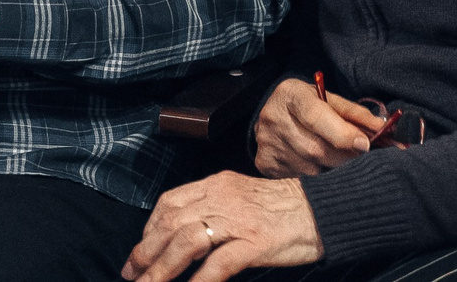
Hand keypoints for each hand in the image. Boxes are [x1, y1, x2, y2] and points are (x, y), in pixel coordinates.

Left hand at [124, 173, 321, 281]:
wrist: (324, 210)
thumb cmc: (284, 209)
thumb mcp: (242, 197)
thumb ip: (213, 209)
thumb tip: (181, 235)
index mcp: (217, 184)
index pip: (170, 203)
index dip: (149, 229)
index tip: (140, 253)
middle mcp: (223, 197)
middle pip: (171, 222)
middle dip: (146, 252)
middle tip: (132, 275)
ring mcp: (239, 219)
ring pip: (187, 241)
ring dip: (162, 269)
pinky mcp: (256, 242)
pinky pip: (219, 263)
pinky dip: (199, 280)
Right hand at [252, 77, 385, 177]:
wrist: (273, 115)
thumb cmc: (308, 106)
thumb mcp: (328, 99)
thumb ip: (354, 113)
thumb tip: (383, 128)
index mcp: (291, 94)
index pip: (316, 116)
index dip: (342, 133)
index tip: (365, 144)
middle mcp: (273, 118)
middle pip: (316, 148)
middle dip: (345, 156)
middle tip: (362, 157)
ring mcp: (267, 143)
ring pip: (310, 169)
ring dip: (332, 169)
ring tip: (340, 160)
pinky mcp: (265, 163)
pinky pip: (299, 179)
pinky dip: (316, 177)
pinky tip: (319, 166)